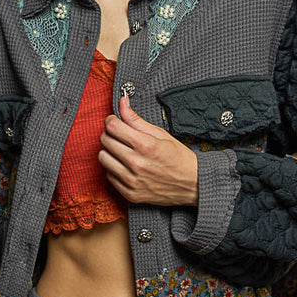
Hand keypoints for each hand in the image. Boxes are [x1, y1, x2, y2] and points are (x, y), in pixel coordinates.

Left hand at [98, 92, 198, 206]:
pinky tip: (125, 166)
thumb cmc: (178, 158)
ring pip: (103, 158)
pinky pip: (109, 176)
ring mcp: (132, 180)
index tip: (115, 121)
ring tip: (122, 151)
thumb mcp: (160, 134)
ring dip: (109, 152)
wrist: (193, 185)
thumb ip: (136, 119)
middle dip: (110, 134)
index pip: (112, 127)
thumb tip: (122, 102)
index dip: (111, 120)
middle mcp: (136, 163)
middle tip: (120, 136)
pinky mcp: (130, 194)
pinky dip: (114, 169)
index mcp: (145, 145)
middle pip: (105, 141)